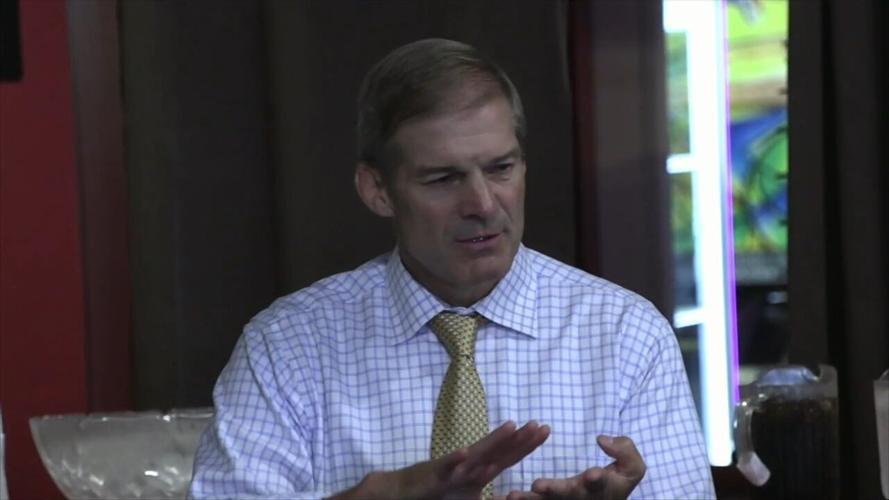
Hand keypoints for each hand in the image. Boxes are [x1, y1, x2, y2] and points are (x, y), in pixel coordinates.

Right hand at [330, 420, 550, 499]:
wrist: (404, 492)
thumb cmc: (439, 493)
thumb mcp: (470, 496)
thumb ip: (489, 495)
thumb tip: (509, 497)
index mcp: (480, 470)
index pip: (508, 455)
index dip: (527, 444)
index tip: (546, 430)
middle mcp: (470, 464)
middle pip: (500, 450)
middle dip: (520, 438)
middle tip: (541, 425)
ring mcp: (454, 468)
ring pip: (477, 453)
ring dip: (494, 440)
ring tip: (512, 426)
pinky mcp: (436, 474)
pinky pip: (447, 466)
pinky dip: (456, 459)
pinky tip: (466, 451)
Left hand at [498, 435, 644, 499]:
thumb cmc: (616, 482)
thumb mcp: (632, 467)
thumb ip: (625, 451)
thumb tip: (602, 440)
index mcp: (601, 487)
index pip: (601, 482)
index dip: (598, 479)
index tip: (593, 475)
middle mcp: (580, 498)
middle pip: (566, 495)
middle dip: (553, 490)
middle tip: (538, 485)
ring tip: (511, 496)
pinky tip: (495, 498)